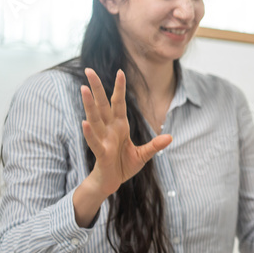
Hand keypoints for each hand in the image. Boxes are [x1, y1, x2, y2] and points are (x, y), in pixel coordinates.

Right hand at [80, 68, 171, 198]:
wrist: (111, 182)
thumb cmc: (123, 166)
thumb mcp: (143, 155)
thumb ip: (155, 146)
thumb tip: (170, 137)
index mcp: (119, 126)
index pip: (118, 103)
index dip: (119, 88)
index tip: (120, 71)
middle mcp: (109, 129)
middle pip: (102, 105)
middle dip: (96, 88)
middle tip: (88, 70)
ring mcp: (104, 140)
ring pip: (95, 119)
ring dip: (90, 104)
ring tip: (84, 89)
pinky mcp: (101, 153)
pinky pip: (95, 142)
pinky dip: (90, 133)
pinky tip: (85, 122)